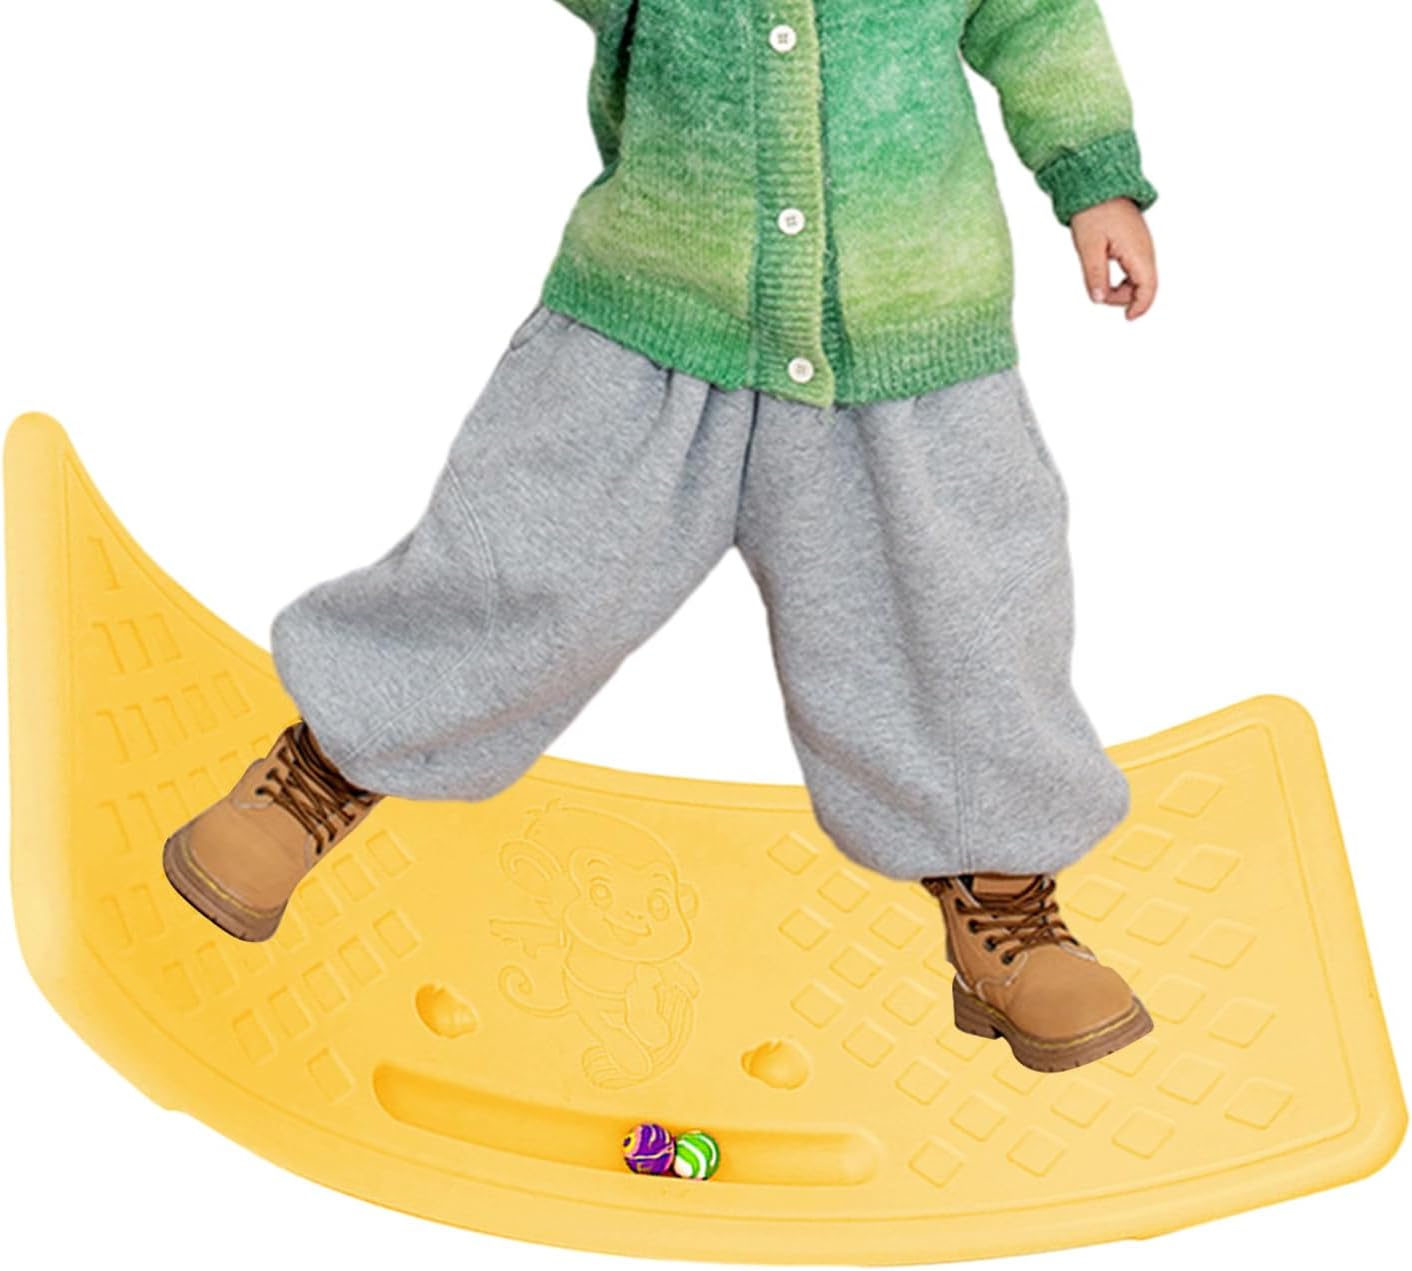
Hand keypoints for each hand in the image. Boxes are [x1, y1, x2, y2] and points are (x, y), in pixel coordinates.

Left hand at [1070, 197, 1156, 319]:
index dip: (1140, 306)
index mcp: (1138, 252)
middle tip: (1099, 293)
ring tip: (1099, 281)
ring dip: (1122, 288)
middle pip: (1144, 286)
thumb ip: (1095, 276)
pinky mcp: (1136, 243)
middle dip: (1124, 297)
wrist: (1098, 186)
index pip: (1148, 287)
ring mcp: (1143, 246)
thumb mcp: (1089, 248)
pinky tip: (1105, 273)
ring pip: (1139, 278)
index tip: (1128, 318)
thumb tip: (1099, 299)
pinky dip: (1123, 278)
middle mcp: (1146, 250)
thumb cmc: (1094, 213)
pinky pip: (1135, 268)